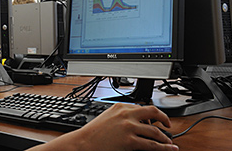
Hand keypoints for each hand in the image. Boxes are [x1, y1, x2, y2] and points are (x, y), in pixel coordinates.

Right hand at [28, 103, 178, 150]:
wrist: (85, 142)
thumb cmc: (94, 132)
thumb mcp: (107, 116)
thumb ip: (121, 115)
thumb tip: (135, 121)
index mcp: (120, 106)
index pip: (142, 107)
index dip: (152, 114)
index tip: (156, 119)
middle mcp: (126, 114)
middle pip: (152, 112)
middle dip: (164, 118)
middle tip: (168, 124)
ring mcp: (129, 127)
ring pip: (155, 131)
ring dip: (165, 138)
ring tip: (169, 142)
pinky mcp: (130, 141)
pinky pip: (151, 144)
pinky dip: (164, 147)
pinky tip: (169, 148)